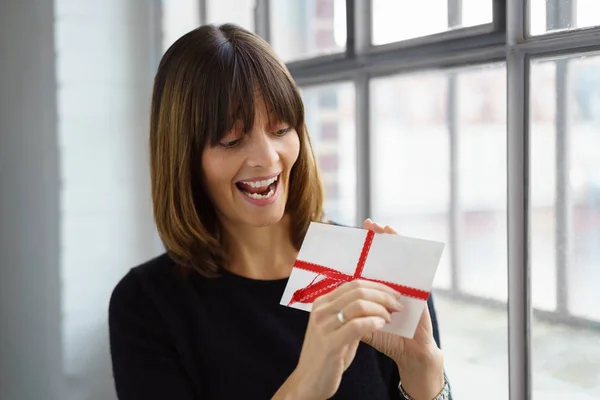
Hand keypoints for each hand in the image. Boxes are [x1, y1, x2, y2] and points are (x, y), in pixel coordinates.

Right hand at [273, 279, 402, 399]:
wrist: (308, 382)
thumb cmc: (326, 357)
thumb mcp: (337, 330)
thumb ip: (351, 316)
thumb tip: (375, 304)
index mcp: (322, 303)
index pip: (353, 284)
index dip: (377, 286)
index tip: (393, 293)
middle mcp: (321, 311)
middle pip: (357, 291)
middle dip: (383, 295)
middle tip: (397, 305)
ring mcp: (324, 326)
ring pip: (358, 305)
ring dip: (380, 309)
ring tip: (390, 318)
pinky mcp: (330, 343)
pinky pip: (356, 326)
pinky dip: (373, 323)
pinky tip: (381, 325)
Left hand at [360, 219, 444, 399]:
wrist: (409, 354)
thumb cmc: (387, 338)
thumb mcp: (365, 322)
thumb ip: (352, 312)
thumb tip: (329, 304)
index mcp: (379, 290)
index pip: (370, 265)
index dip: (364, 250)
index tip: (354, 235)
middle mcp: (393, 285)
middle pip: (385, 257)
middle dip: (378, 239)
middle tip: (369, 223)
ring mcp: (407, 286)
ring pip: (401, 259)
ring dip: (394, 242)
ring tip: (384, 227)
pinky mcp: (420, 291)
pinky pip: (416, 269)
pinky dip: (412, 256)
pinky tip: (406, 244)